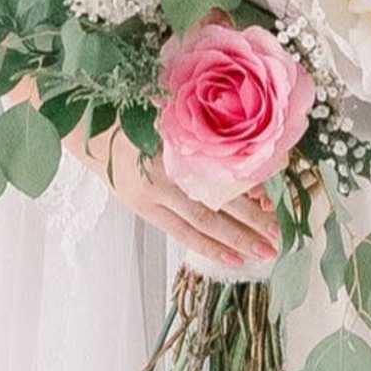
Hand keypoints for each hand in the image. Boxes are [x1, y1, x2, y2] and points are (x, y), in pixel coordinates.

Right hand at [75, 122, 282, 276]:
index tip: (273, 202)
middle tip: (279, 237)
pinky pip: (180, 233)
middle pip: (215, 203)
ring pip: (201, 222)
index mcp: (174, 143)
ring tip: (263, 252)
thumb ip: (205, 131)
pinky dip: (208, 246)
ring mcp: (152, 194)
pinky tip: (232, 258)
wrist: (91, 130)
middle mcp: (164, 172)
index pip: (219, 174)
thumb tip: (250, 158)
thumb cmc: (139, 114)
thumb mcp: (172, 112)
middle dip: (250, 222)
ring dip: (234, 240)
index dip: (247, 190)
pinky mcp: (144, 209)